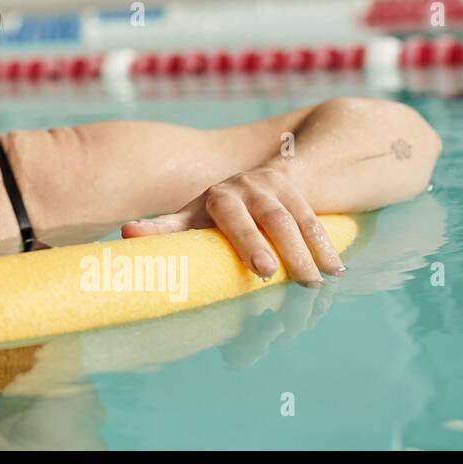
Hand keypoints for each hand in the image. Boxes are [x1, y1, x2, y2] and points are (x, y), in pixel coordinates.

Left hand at [119, 164, 345, 284]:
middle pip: (271, 219)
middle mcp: (248, 188)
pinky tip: (335, 268)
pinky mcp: (299, 193)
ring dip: (309, 252)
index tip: (262, 270)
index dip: (247, 241)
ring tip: (316, 283)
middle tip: (289, 280)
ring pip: (297, 220)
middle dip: (283, 249)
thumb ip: (164, 229)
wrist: (255, 180)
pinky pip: (315, 220)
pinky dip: (325, 245)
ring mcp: (277, 188)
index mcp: (217, 197)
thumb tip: (127, 233)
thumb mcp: (189, 219)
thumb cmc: (213, 214)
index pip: (231, 217)